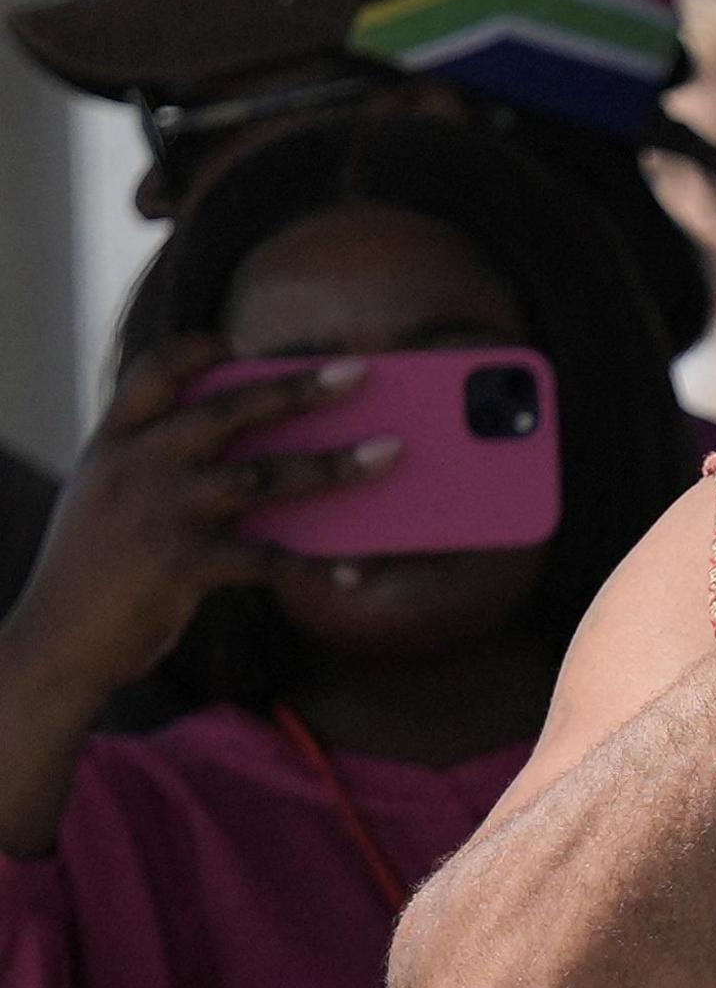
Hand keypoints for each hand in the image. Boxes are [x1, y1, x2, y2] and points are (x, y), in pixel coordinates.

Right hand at [4, 335, 399, 694]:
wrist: (53, 644)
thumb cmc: (93, 573)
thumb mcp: (103, 502)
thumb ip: (155, 468)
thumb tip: (255, 456)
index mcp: (113, 443)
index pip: (154, 373)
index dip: (199, 350)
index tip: (243, 343)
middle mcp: (137, 466)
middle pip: (228, 412)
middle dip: (298, 389)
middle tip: (358, 370)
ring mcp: (162, 512)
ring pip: (265, 477)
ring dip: (335, 466)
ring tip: (390, 452)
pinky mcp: (184, 564)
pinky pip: (268, 559)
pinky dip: (317, 567)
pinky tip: (356, 573)